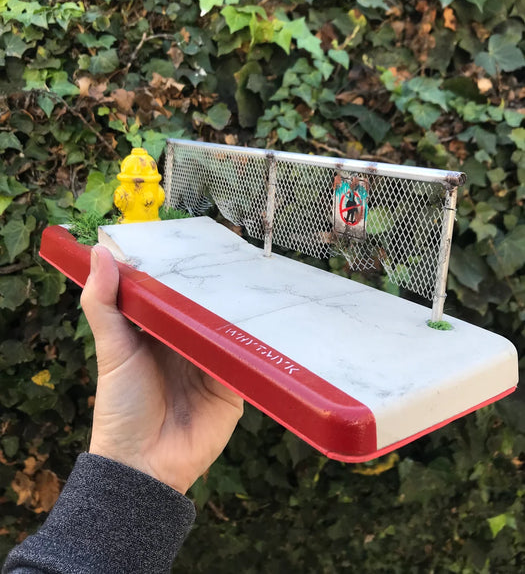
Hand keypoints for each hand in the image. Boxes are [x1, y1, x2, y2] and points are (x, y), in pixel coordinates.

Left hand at [81, 245, 242, 493]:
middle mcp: (187, 343)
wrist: (144, 466)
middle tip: (233, 251)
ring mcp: (212, 363)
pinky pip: (246, 358)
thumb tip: (98, 252)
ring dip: (239, 310)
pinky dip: (252, 342)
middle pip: (206, 307)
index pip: (174, 293)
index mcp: (159, 331)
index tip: (193, 238)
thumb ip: (103, 302)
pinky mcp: (233, 385)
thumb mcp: (112, 349)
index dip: (181, 269)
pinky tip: (265, 319)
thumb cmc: (121, 407)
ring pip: (229, 328)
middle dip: (217, 285)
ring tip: (256, 277)